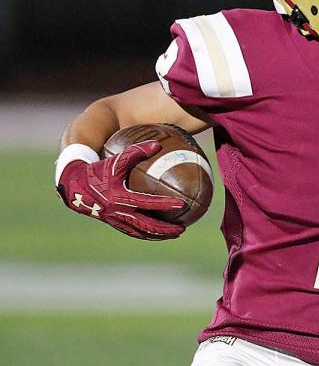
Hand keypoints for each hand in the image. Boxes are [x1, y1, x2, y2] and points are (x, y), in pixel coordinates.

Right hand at [56, 141, 185, 239]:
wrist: (73, 185)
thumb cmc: (97, 170)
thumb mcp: (116, 160)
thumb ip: (136, 152)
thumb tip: (157, 145)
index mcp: (119, 197)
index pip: (147, 203)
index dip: (165, 204)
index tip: (182, 204)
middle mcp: (117, 212)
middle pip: (146, 225)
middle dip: (165, 229)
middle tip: (182, 229)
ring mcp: (114, 219)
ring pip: (140, 232)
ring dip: (157, 235)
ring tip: (175, 234)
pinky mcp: (112, 222)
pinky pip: (132, 232)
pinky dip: (146, 233)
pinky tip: (158, 233)